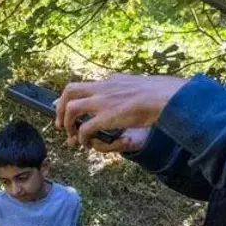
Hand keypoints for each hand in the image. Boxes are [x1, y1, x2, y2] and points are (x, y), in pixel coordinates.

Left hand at [55, 75, 187, 149]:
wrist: (165, 96)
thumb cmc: (157, 93)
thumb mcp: (135, 85)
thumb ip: (123, 87)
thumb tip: (123, 86)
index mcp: (109, 82)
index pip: (81, 85)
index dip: (68, 98)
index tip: (62, 107)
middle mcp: (102, 89)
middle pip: (69, 91)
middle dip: (60, 108)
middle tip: (60, 124)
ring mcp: (103, 102)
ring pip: (71, 109)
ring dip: (67, 124)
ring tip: (72, 136)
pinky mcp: (107, 117)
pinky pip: (85, 128)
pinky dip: (82, 137)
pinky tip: (86, 143)